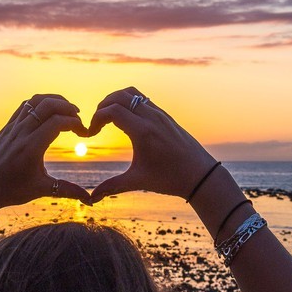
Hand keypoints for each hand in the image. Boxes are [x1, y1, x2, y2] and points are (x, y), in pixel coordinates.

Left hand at [0, 94, 91, 218]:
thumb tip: (90, 200)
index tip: (85, 134)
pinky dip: (40, 103)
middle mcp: (21, 133)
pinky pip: (25, 106)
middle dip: (68, 107)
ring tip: (67, 111)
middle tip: (78, 120)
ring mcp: (13, 127)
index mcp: (31, 147)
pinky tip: (49, 113)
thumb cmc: (10, 190)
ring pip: (36, 101)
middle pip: (48, 105)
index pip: (58, 122)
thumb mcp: (40, 190)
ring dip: (54, 101)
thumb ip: (67, 190)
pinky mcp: (7, 127)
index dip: (76, 124)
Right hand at [82, 87, 216, 203]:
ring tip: (108, 118)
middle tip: (97, 124)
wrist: (201, 175)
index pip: (112, 111)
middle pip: (119, 96)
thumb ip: (112, 187)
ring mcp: (160, 114)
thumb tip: (91, 199)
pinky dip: (128, 103)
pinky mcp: (165, 116)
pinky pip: (142, 99)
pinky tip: (126, 121)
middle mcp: (152, 118)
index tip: (91, 134)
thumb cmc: (170, 179)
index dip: (96, 119)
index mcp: (143, 132)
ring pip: (132, 93)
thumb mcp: (139, 182)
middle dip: (102, 106)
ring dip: (115, 100)